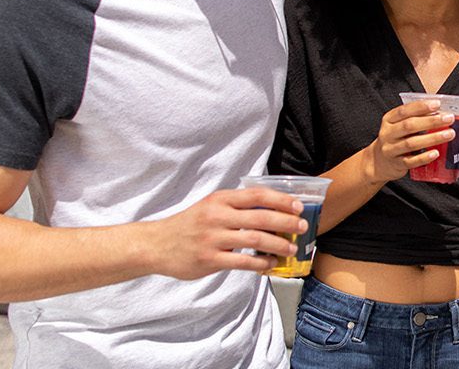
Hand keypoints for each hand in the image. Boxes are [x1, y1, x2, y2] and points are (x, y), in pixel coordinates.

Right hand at [145, 186, 307, 279]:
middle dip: (286, 223)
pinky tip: (271, 263)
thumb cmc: (189, 225)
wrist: (157, 244)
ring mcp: (213, 238)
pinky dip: (261, 263)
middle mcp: (217, 216)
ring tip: (291, 248)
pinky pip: (242, 262)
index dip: (281, 200)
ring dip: (278, 244)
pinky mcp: (209, 259)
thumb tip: (271, 209)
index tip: (298, 206)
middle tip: (302, 228)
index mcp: (220, 199)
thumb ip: (236, 207)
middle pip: (261, 217)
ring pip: (255, 239)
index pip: (256, 195)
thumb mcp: (210, 207)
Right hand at [362, 100, 456, 183]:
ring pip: (411, 143)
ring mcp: (390, 150)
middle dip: (431, 121)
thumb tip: (441, 112)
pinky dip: (424, 157)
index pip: (404, 111)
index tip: (437, 104)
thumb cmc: (396, 139)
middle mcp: (387, 134)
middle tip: (449, 119)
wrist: (379, 162)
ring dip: (432, 138)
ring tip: (449, 134)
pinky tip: (435, 153)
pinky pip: (411, 161)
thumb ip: (415, 118)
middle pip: (409, 126)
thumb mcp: (399, 126)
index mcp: (389, 120)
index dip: (421, 107)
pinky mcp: (396, 164)